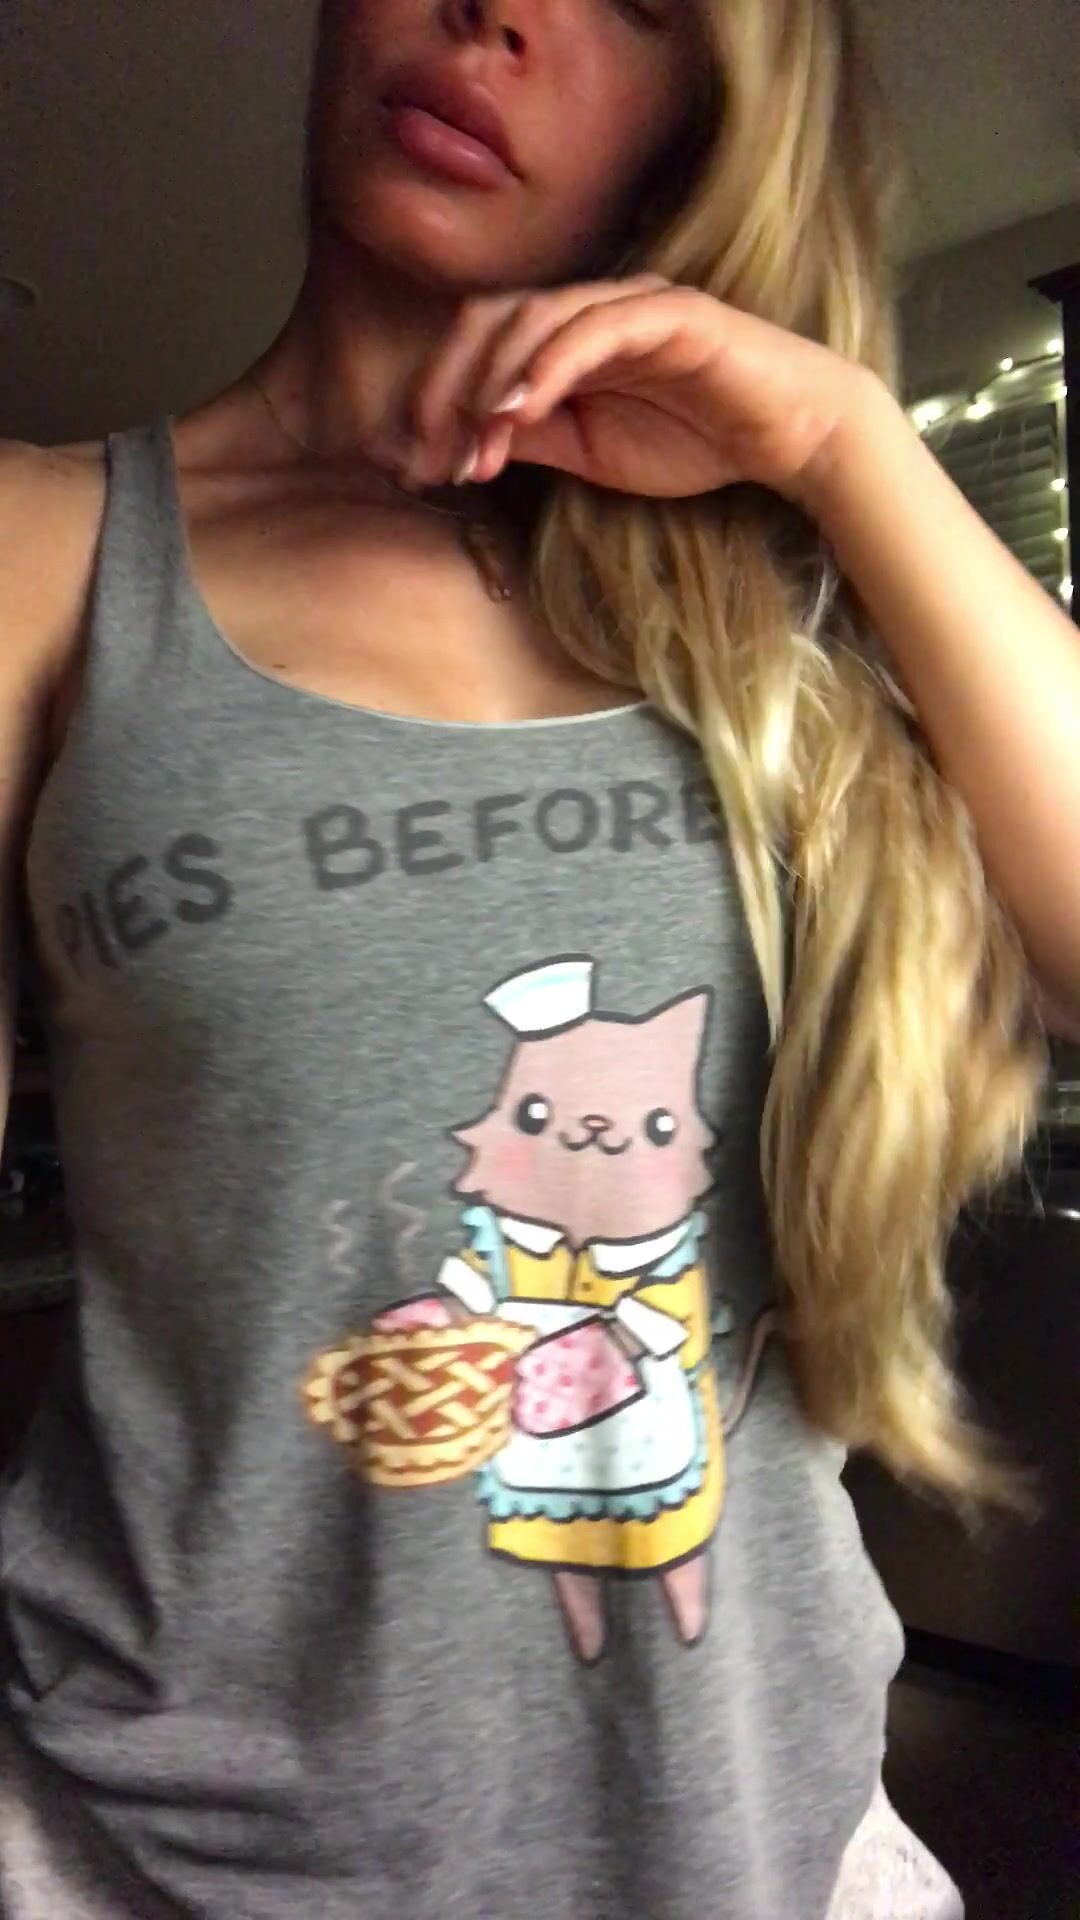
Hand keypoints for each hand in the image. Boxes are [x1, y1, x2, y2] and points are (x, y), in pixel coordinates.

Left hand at [405, 275, 879, 511]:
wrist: (790, 436)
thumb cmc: (696, 439)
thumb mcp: (590, 452)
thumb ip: (533, 439)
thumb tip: (462, 446)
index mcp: (565, 336)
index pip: (479, 344)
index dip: (437, 397)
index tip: (414, 462)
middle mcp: (589, 307)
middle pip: (490, 320)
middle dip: (447, 388)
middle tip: (427, 455)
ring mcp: (629, 302)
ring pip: (534, 318)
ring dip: (493, 384)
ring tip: (476, 444)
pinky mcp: (672, 314)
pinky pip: (596, 328)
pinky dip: (549, 366)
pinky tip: (520, 410)